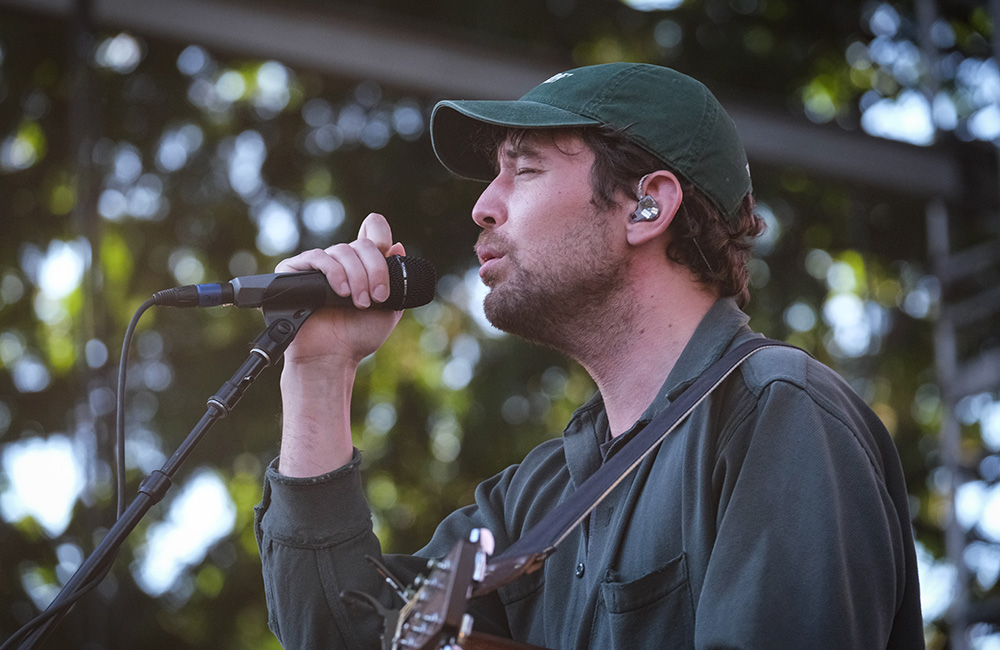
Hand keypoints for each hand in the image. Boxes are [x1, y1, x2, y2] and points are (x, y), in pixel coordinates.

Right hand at [278, 213, 405, 368]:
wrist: (332, 358)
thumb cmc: (357, 337)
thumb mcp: (388, 307)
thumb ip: (395, 278)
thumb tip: (398, 246)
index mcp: (362, 267)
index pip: (371, 233)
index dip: (380, 232)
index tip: (387, 249)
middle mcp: (341, 263)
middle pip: (362, 244)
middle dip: (375, 270)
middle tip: (377, 297)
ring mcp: (318, 266)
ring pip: (342, 250)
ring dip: (357, 277)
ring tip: (359, 303)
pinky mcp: (295, 271)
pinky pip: (317, 257)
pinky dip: (334, 272)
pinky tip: (341, 292)